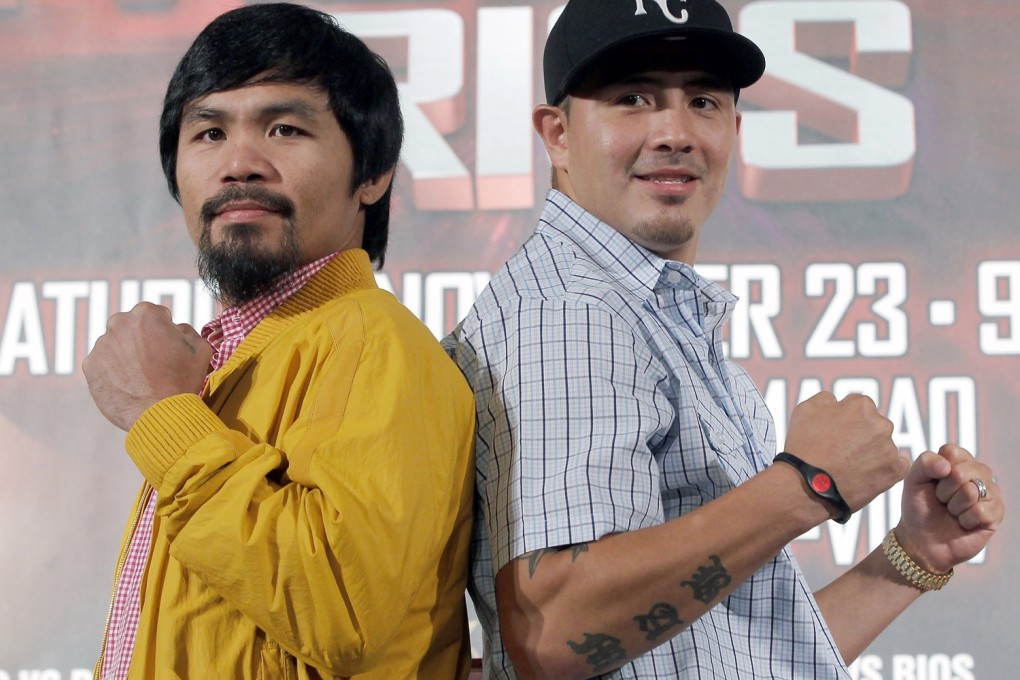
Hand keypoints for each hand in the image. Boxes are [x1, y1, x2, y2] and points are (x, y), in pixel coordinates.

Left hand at [82, 302, 212, 430]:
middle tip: (153, 363)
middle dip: (140, 339)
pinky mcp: (90, 365)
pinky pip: (102, 364)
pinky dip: (112, 372)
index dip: (164, 332)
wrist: (161, 415)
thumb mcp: (201, 347)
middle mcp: (119, 323)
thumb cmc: (183, 380)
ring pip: (115, 345)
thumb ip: (185, 330)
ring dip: (126, 356)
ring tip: (141, 378)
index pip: (155, 315)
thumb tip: (174, 330)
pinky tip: (128, 386)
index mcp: (146, 313)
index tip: (168, 348)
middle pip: (131, 327)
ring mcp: (101, 344)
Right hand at [784, 391, 907, 511]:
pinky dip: (885, 467)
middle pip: (873, 425)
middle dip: (861, 434)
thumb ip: (825, 398)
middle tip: (841, 450)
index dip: (843, 420)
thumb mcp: (804, 409)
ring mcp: (889, 448)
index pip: (857, 407)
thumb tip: (836, 400)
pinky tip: (868, 472)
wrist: (808, 486)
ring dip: (871, 451)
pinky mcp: (894, 471)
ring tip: (849, 466)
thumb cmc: (804, 447)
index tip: (834, 433)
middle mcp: (881, 423)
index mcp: (861, 405)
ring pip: (883, 445)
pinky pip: (897, 465)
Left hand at [895, 444, 1003, 573]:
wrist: (922, 540)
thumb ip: (925, 463)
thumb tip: (947, 465)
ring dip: (954, 506)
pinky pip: (980, 511)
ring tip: (952, 511)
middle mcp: (978, 472)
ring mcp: (990, 492)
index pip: (952, 451)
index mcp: (958, 461)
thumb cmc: (919, 507)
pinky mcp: (996, 513)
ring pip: (971, 491)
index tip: (932, 482)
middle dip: (943, 491)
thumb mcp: (913, 480)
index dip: (936, 470)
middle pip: (961, 472)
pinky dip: (964, 520)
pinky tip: (963, 523)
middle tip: (941, 500)